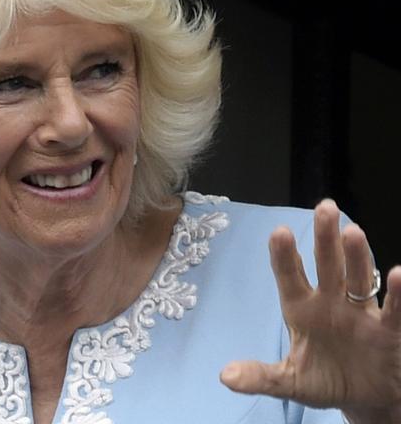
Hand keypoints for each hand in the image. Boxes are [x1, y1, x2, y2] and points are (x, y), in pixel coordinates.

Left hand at [220, 200, 400, 423]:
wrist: (366, 400)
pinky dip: (398, 294)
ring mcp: (361, 313)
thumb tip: (225, 377)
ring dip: (357, 256)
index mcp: (301, 309)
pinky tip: (398, 274)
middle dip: (325, 238)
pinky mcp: (388, 330)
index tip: (279, 232)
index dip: (285, 256)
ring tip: (353, 233)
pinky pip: (394, 309)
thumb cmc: (325, 380)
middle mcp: (331, 302)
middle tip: (325, 207)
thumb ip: (261, 377)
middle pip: (328, 265)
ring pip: (360, 278)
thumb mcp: (289, 382)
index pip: (290, 276)